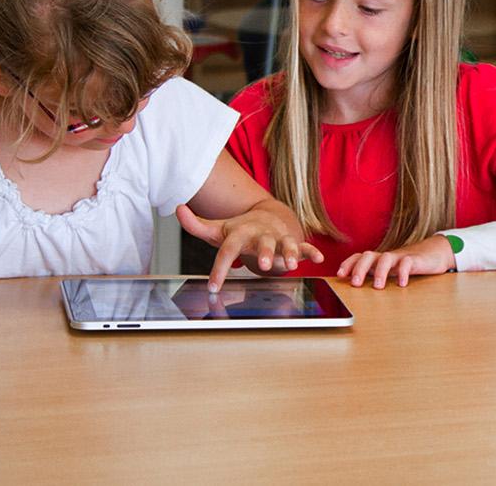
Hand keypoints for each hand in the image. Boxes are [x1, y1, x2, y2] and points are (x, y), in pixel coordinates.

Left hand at [177, 203, 323, 290]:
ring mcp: (279, 237)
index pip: (228, 250)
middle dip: (264, 253)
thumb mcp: (217, 229)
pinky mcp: (295, 241)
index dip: (220, 268)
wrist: (268, 216)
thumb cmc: (240, 230)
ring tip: (292, 265)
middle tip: (263, 266)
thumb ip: (196, 224)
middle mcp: (261, 233)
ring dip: (290, 253)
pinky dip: (312, 251)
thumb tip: (177, 208)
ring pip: (286, 244)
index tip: (213, 287)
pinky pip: (306, 246)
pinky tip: (319, 259)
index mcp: (241, 232)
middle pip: (263, 242)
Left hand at [336, 235, 456, 287]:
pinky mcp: (415, 260)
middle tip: (355, 283)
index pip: (359, 257)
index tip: (339, 275)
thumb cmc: (408, 265)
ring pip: (386, 258)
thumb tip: (356, 291)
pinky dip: (403, 272)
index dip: (348, 264)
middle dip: (359, 268)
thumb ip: (375, 277)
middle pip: (368, 255)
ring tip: (378, 286)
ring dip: (380, 272)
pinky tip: (402, 284)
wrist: (434, 253)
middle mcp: (386, 257)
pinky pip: (407, 263)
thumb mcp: (390, 272)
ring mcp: (400, 257)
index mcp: (378, 260)